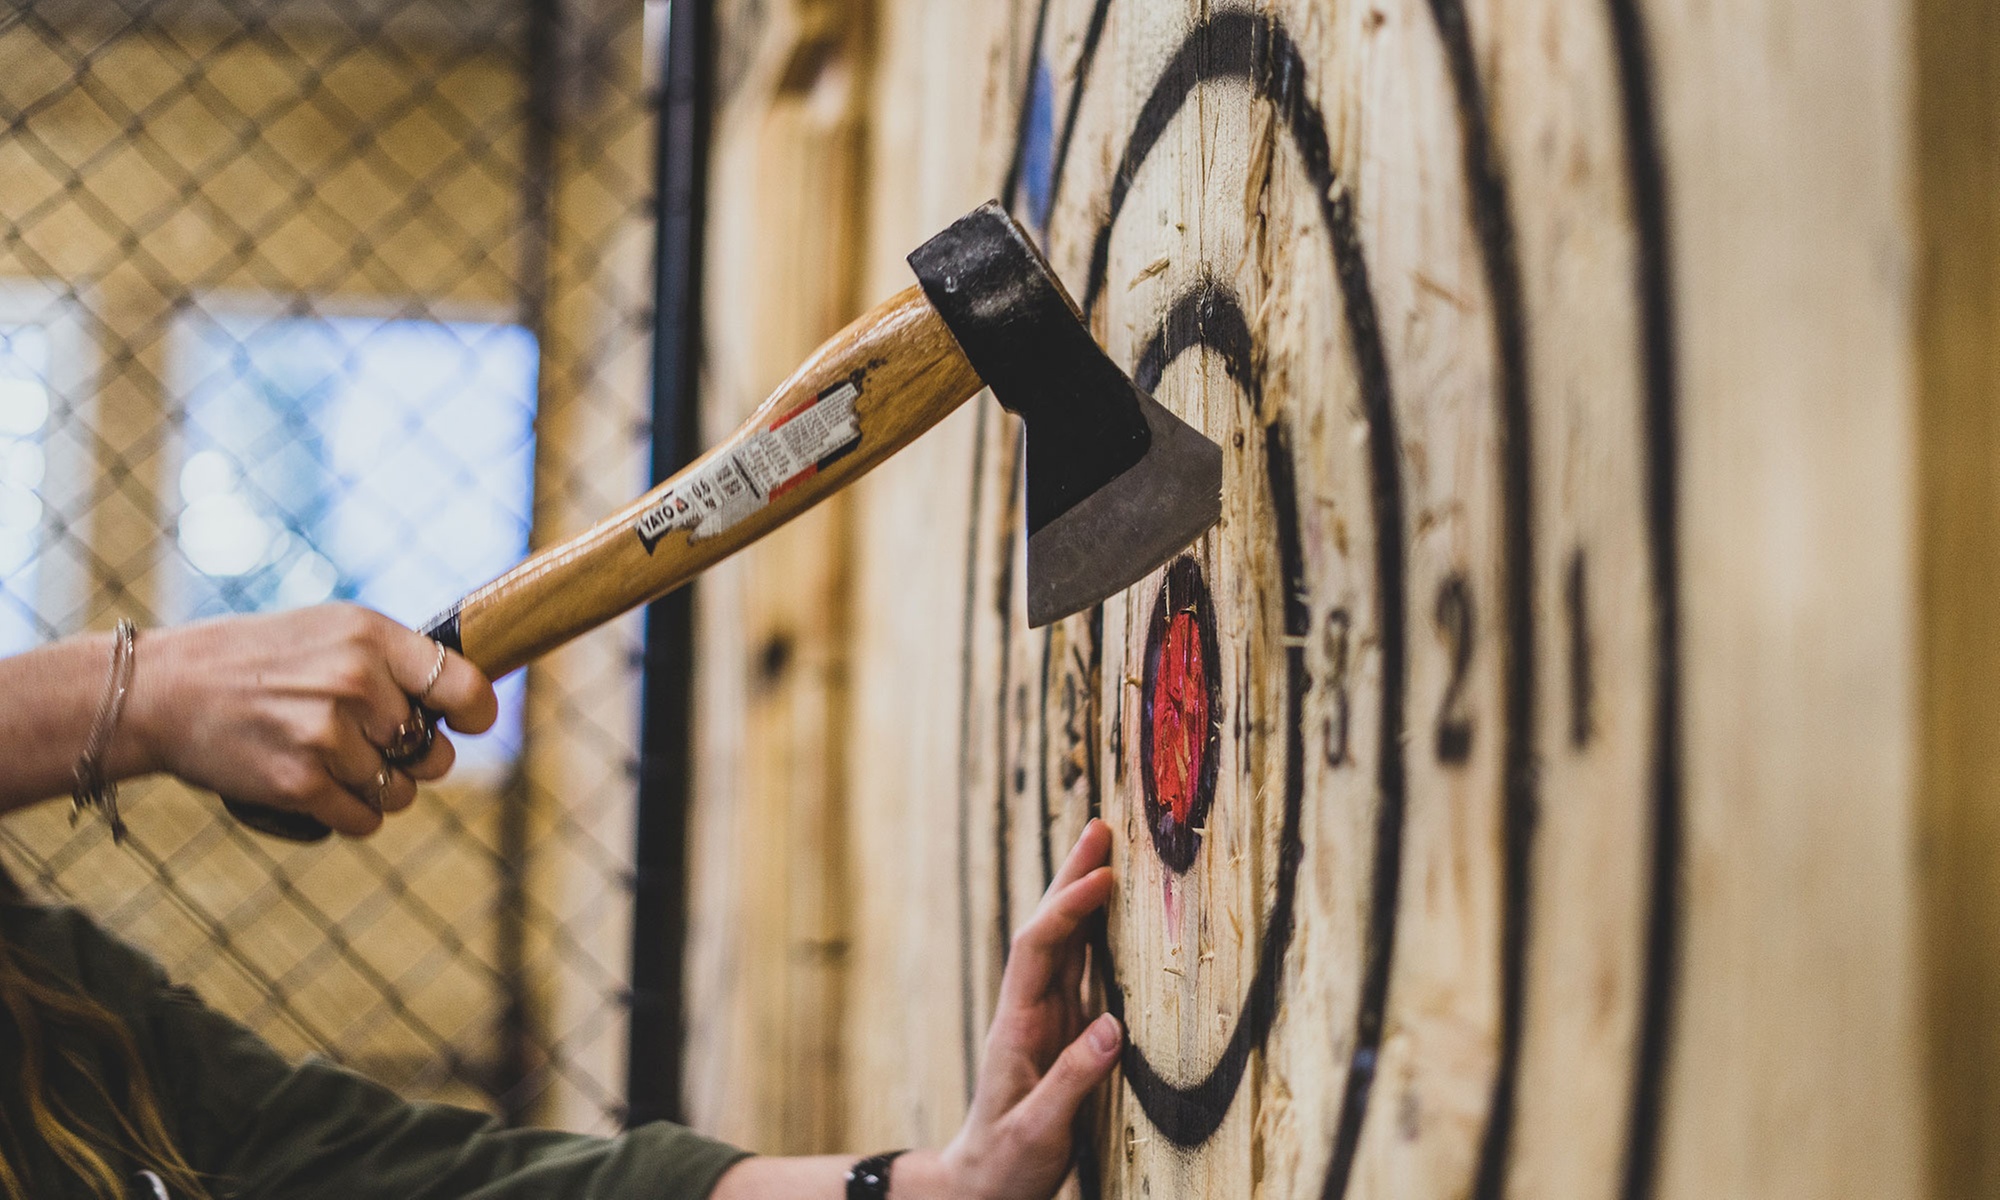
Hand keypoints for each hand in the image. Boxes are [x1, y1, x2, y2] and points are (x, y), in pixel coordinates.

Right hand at [126, 605, 496, 835]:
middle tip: (373, 745)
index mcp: (371, 638)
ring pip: (400, 793)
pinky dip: (351, 814)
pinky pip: (364, 820)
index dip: (475, 715)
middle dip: (413, 759)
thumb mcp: (334, 631)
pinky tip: (320, 787)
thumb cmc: (263, 660)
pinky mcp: (299, 783)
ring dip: (379, 789)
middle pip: (434, 754)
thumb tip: (470, 699)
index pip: (466, 688)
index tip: (464, 723)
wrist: (167, 690)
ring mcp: (326, 735)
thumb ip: (399, 661)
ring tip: (335, 761)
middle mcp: (355, 682)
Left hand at [903, 819, 1120, 1199]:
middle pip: (1049, 930)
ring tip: (1107, 854)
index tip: (1103, 876)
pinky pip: (1081, 974)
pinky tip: (1112, 919)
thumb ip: (1074, 1082)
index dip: (1068, 909)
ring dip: (1083, 898)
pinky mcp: (1060, 1034)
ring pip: (1066, 945)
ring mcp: (1044, 1020)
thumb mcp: (1039, 1132)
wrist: (981, 1187)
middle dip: (1071, 878)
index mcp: (1017, 1027)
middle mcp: (1029, 1012)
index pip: (1039, 949)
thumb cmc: (1007, 1164)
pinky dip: (1097, 938)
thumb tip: (1114, 1028)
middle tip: (1099, 827)